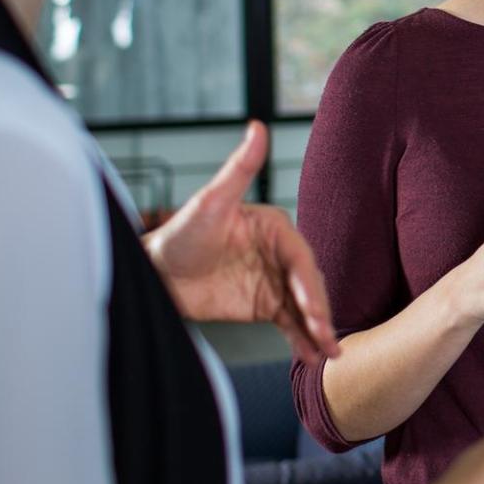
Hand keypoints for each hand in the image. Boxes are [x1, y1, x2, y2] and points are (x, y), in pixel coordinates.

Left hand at [144, 122, 335, 364]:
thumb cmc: (178, 234)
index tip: (312, 309)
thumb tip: (258, 126)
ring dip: (318, 330)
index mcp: (275, 227)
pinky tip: (312, 357)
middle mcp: (280, 253)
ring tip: (329, 355)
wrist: (154, 275)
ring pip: (304, 307)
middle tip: (327, 338)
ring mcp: (275, 281)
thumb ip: (239, 169)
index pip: (299, 256)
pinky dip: (302, 340)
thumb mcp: (210, 202)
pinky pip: (290, 324)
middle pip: (307, 284)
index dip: (307, 283)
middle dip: (319, 312)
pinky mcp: (265, 305)